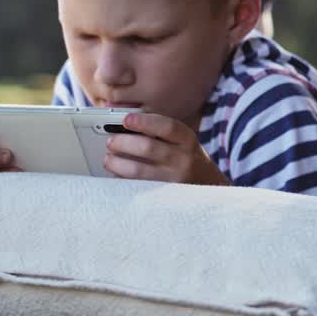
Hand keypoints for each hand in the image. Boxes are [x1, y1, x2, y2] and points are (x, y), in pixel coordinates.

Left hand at [102, 112, 227, 184]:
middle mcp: (183, 159)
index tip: (125, 120)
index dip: (144, 122)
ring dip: (116, 163)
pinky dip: (121, 178)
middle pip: (148, 147)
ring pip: (137, 170)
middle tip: (111, 141)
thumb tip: (124, 121)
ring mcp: (173, 179)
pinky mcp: (163, 196)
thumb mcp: (182, 141)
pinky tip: (117, 173)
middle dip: (122, 142)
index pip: (167, 127)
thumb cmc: (187, 158)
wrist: (208, 186)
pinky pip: (135, 186)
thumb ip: (159, 131)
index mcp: (187, 140)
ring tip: (108, 159)